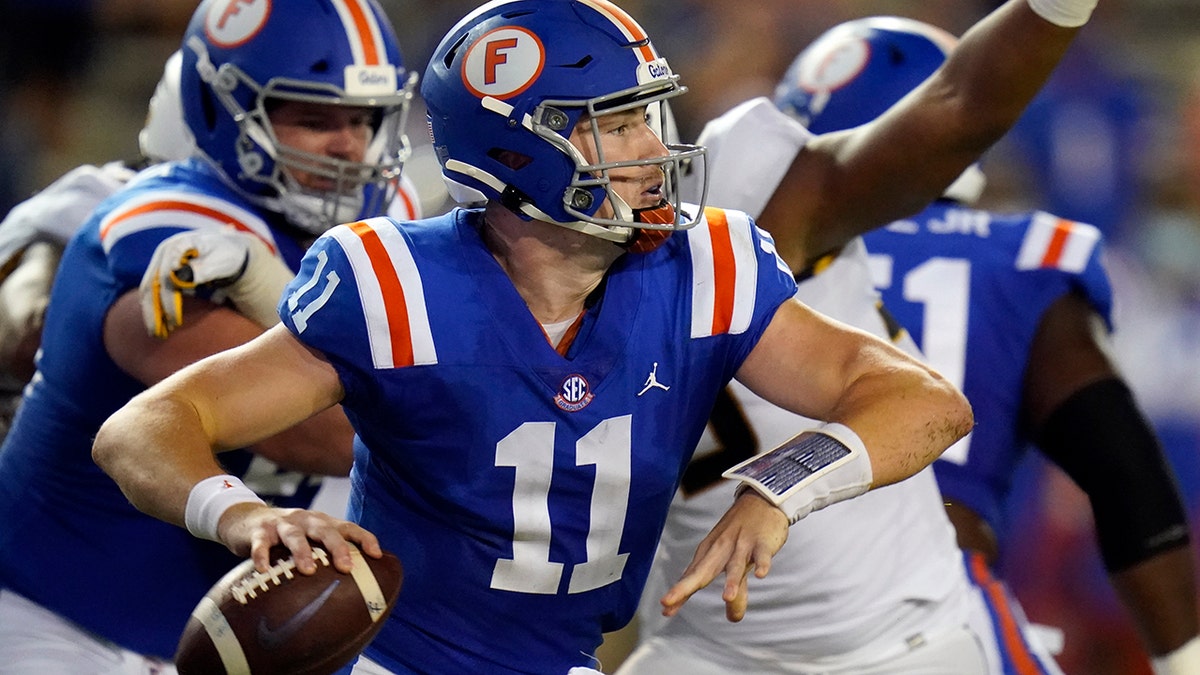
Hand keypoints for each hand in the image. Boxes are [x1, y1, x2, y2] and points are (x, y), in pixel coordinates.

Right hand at [140, 229, 293, 337]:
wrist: (228, 252)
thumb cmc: (227, 257)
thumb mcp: (222, 261)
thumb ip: (206, 268)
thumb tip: (186, 275)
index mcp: (180, 244)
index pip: (168, 269)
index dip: (168, 291)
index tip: (173, 315)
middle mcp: (166, 253)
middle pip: (153, 283)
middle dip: (157, 309)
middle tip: (161, 332)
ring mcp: (161, 263)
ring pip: (149, 291)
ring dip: (152, 313)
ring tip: (158, 334)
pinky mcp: (162, 275)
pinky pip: (153, 295)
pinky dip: (155, 311)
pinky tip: (161, 328)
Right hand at [218, 502, 383, 574]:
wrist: (246, 519)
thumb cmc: (288, 536)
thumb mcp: (310, 539)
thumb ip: (326, 555)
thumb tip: (354, 587)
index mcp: (322, 523)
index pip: (348, 527)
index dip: (364, 538)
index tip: (377, 554)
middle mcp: (305, 520)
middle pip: (325, 530)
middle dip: (337, 547)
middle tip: (346, 567)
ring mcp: (282, 524)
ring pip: (295, 536)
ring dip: (303, 551)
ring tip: (309, 570)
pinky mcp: (259, 531)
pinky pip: (261, 544)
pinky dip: (262, 556)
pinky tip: (264, 571)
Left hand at [659, 489, 788, 621]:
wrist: (761, 500)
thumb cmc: (743, 534)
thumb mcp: (736, 562)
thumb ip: (735, 591)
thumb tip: (732, 619)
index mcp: (710, 553)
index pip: (692, 576)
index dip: (679, 592)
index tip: (665, 609)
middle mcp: (722, 549)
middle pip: (703, 570)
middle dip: (685, 587)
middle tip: (669, 601)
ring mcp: (742, 544)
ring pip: (735, 564)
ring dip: (732, 581)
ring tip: (726, 598)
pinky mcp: (762, 541)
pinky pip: (762, 554)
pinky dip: (763, 563)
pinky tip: (761, 575)